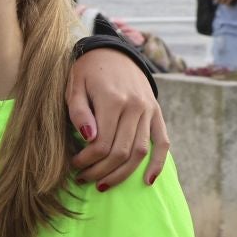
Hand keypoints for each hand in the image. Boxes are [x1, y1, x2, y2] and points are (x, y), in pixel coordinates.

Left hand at [67, 48, 168, 187]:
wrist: (113, 53)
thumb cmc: (87, 72)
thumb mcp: (74, 87)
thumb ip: (78, 112)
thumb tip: (88, 138)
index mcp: (113, 100)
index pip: (101, 143)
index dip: (87, 161)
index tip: (74, 166)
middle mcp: (135, 107)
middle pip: (121, 151)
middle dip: (101, 171)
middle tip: (83, 179)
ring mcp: (149, 111)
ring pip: (140, 152)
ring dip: (122, 173)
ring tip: (103, 184)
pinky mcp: (157, 114)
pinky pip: (162, 142)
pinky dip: (158, 163)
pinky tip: (147, 180)